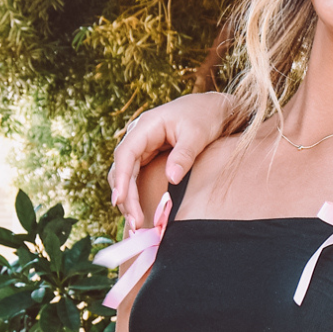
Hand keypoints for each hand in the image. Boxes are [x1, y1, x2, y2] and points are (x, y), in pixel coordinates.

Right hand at [108, 92, 230, 230]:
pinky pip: (136, 175)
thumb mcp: (197, 135)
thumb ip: (184, 156)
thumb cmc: (205, 117)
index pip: (125, 155)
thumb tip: (172, 179)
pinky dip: (135, 192)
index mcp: (146, 126)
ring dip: (128, 197)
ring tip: (136, 222)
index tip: (119, 201)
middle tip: (134, 223)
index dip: (121, 179)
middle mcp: (139, 136)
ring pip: (126, 174)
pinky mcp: (149, 154)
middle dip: (124, 196)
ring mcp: (142, 145)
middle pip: (122, 169)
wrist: (213, 109)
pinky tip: (139, 210)